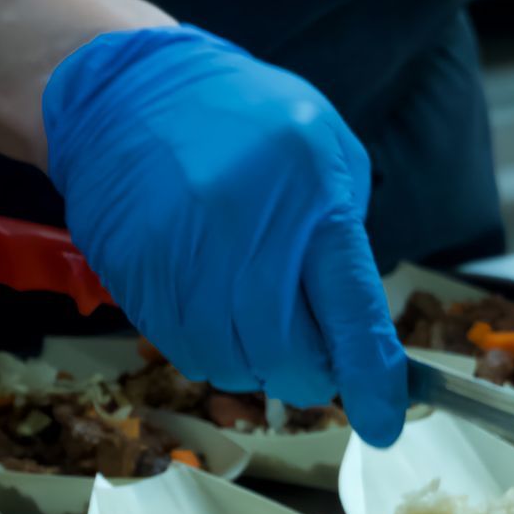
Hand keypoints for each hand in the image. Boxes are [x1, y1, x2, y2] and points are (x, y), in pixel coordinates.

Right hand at [42, 26, 406, 444]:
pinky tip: (214, 306)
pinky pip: (186, 352)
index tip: (385, 419)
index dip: (373, 380)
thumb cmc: (243, 119)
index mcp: (312, 194)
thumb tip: (353, 326)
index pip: (351, 314)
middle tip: (313, 353)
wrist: (129, 93)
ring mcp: (186, 258)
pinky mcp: (140, 279)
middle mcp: (247, 230)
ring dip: (258, 362)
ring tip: (255, 312)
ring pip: (236, 365)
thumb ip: (344, 237)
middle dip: (312, 373)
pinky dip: (213, 349)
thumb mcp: (325, 150)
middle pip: (291, 356)